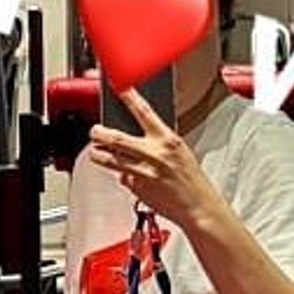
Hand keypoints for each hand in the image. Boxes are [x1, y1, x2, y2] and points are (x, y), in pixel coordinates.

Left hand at [88, 89, 222, 229]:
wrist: (198, 208)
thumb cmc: (192, 180)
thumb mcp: (179, 151)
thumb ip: (158, 141)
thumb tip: (138, 133)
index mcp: (167, 140)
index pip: (143, 111)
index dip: (128, 96)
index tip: (117, 86)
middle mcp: (153, 155)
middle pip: (116, 138)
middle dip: (99, 133)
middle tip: (95, 132)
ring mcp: (143, 173)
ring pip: (110, 161)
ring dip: (98, 155)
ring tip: (96, 153)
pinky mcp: (137, 190)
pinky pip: (123, 179)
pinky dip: (122, 177)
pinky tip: (131, 177)